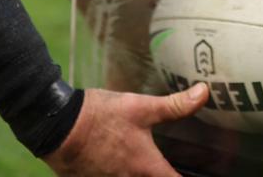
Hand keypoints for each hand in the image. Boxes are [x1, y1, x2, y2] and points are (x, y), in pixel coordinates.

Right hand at [42, 83, 209, 175]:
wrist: (58, 125)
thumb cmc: (101, 117)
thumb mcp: (141, 107)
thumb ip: (175, 105)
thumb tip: (204, 93)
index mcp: (146, 167)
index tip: (194, 175)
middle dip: (162, 175)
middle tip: (168, 167)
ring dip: (139, 174)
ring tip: (141, 164)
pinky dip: (118, 173)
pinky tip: (117, 161)